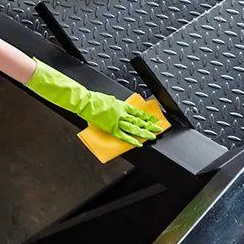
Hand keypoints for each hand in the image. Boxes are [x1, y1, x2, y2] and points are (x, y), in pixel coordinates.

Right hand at [28, 61, 163, 146]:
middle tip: (158, 129)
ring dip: (144, 133)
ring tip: (152, 137)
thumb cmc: (94, 100)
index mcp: (122, 105)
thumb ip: (117, 105)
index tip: (153, 119)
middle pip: (138, 121)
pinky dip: (132, 140)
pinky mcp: (111, 128)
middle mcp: (122, 113)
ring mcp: (117, 121)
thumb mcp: (109, 99)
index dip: (146, 117)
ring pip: (134, 128)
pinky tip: (139, 143)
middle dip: (149, 126)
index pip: (138, 112)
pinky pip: (124, 136)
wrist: (85, 103)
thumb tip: (122, 108)